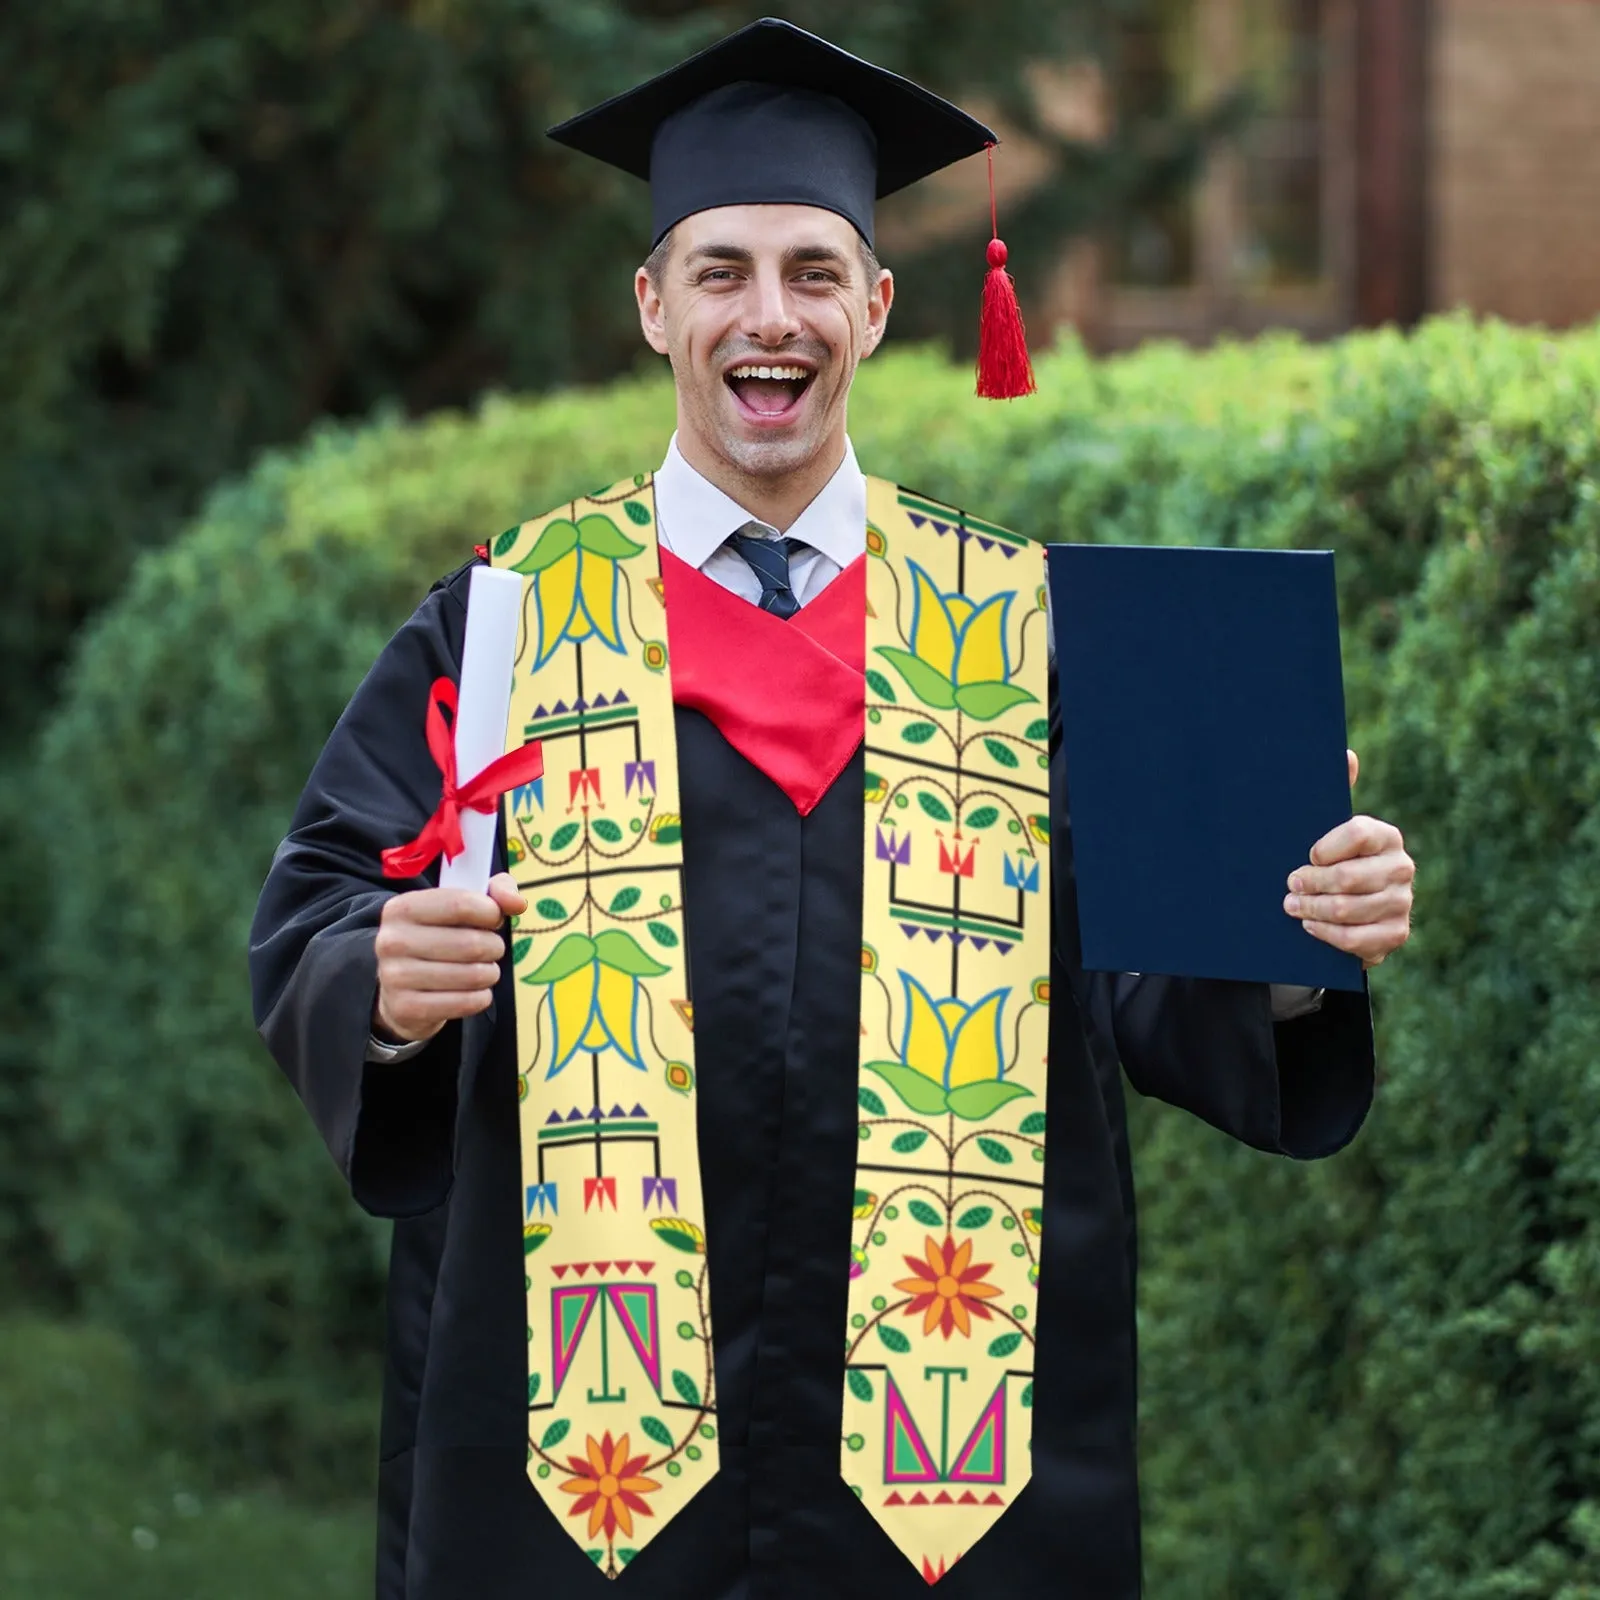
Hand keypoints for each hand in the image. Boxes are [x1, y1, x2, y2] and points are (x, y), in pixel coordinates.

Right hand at [373, 872, 527, 1043]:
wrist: (400, 989)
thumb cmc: (438, 939)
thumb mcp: (459, 906)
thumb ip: (494, 893)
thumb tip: (517, 903)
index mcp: (402, 908)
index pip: (461, 904)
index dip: (491, 912)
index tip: (494, 919)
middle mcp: (392, 941)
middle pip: (471, 943)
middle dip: (493, 947)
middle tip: (490, 949)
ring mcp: (395, 977)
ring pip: (473, 975)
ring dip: (490, 973)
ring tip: (482, 970)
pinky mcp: (406, 1008)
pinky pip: (466, 1003)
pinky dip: (481, 997)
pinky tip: (473, 991)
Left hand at [1284, 749, 1414, 968]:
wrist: (1346, 909)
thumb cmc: (1330, 861)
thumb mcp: (1327, 828)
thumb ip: (1335, 792)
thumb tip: (1347, 754)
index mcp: (1385, 836)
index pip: (1357, 833)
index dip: (1325, 847)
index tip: (1306, 855)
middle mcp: (1401, 867)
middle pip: (1349, 878)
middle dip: (1311, 883)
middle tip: (1289, 885)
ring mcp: (1402, 902)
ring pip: (1348, 909)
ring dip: (1312, 909)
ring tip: (1292, 906)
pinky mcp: (1395, 934)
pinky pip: (1356, 939)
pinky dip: (1327, 934)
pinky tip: (1310, 926)